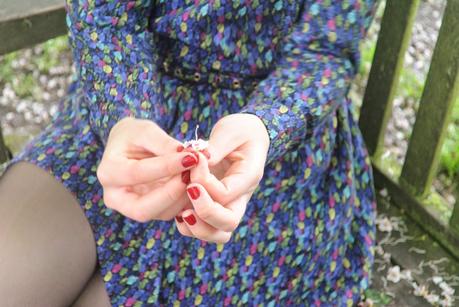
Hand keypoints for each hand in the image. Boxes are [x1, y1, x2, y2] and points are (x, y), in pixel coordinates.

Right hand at [97, 117, 198, 221]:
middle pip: (143, 209)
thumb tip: (190, 155)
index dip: (166, 167)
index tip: (191, 158)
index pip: (137, 173)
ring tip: (199, 175)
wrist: (130, 146)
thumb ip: (165, 143)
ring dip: (183, 197)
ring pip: (161, 213)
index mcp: (108, 172)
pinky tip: (198, 183)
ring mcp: (132, 208)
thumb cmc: (134, 135)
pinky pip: (171, 212)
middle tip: (195, 175)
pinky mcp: (150, 211)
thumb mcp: (146, 131)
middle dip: (172, 193)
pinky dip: (186, 200)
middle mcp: (115, 197)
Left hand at [175, 114, 269, 242]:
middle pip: (228, 223)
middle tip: (189, 192)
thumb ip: (216, 146)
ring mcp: (229, 206)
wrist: (249, 137)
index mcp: (248, 177)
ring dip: (198, 228)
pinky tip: (178, 212)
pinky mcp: (216, 207)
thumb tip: (199, 159)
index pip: (226, 193)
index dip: (204, 181)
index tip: (193, 161)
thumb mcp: (231, 130)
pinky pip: (207, 229)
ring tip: (181, 213)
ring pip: (219, 234)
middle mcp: (241, 197)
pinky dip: (191, 227)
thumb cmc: (241, 131)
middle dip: (205, 213)